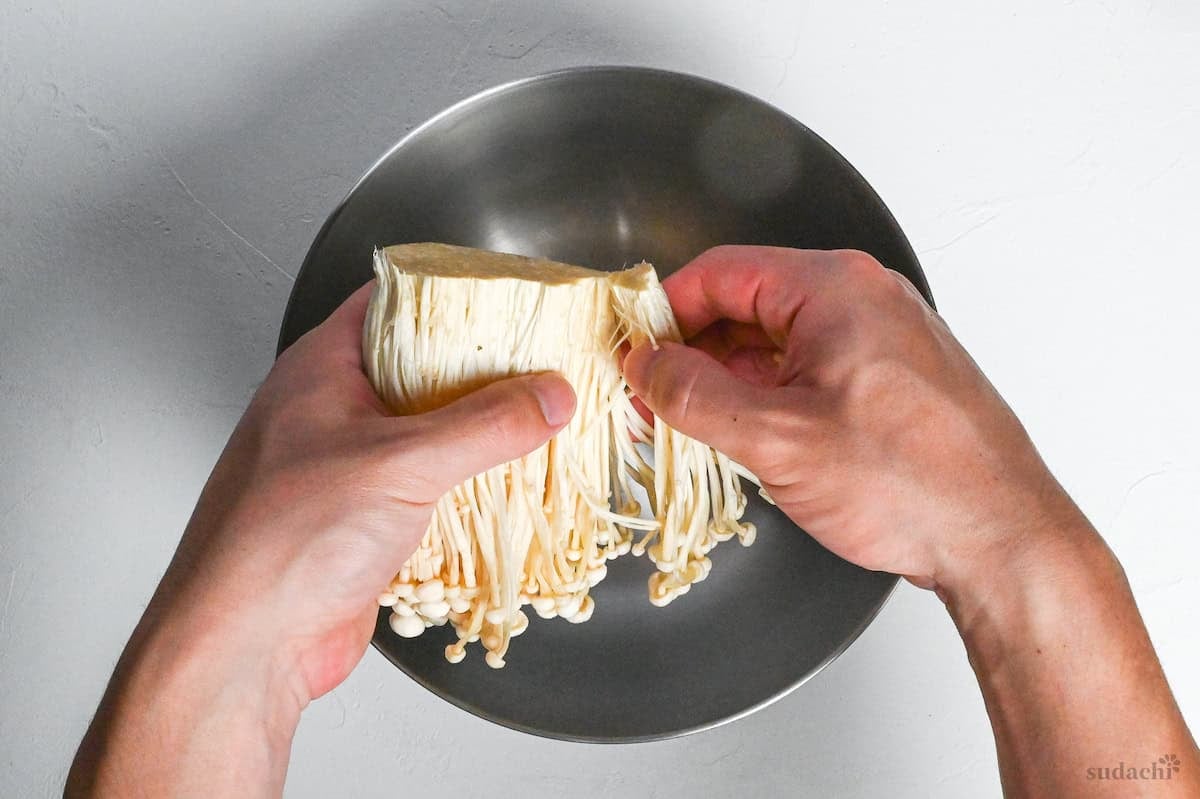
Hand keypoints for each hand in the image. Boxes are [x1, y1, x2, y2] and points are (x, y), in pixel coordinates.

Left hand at [67, 283, 574, 796]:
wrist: (243, 645)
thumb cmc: (285, 539)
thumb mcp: (401, 462)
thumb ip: (485, 425)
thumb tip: (550, 396)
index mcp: (321, 366)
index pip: (394, 300)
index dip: (454, 291)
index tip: (513, 298)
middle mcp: (331, 408)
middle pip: (420, 366)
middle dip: (481, 368)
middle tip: (541, 364)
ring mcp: (345, 464)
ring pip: (427, 429)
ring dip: (478, 432)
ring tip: (539, 422)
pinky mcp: (362, 518)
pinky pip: (426, 484)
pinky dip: (466, 484)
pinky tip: (507, 489)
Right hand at [624, 246, 1199, 795]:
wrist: (1004, 538)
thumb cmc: (908, 483)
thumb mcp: (776, 438)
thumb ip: (695, 395)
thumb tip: (646, 365)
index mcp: (834, 288)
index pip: (720, 272)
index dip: (664, 312)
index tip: (631, 353)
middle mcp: (863, 299)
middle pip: (747, 303)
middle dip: (692, 350)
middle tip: (651, 398)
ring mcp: (882, 338)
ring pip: (777, 340)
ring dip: (728, 377)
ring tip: (689, 424)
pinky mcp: (892, 380)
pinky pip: (811, 369)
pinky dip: (769, 395)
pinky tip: (745, 435)